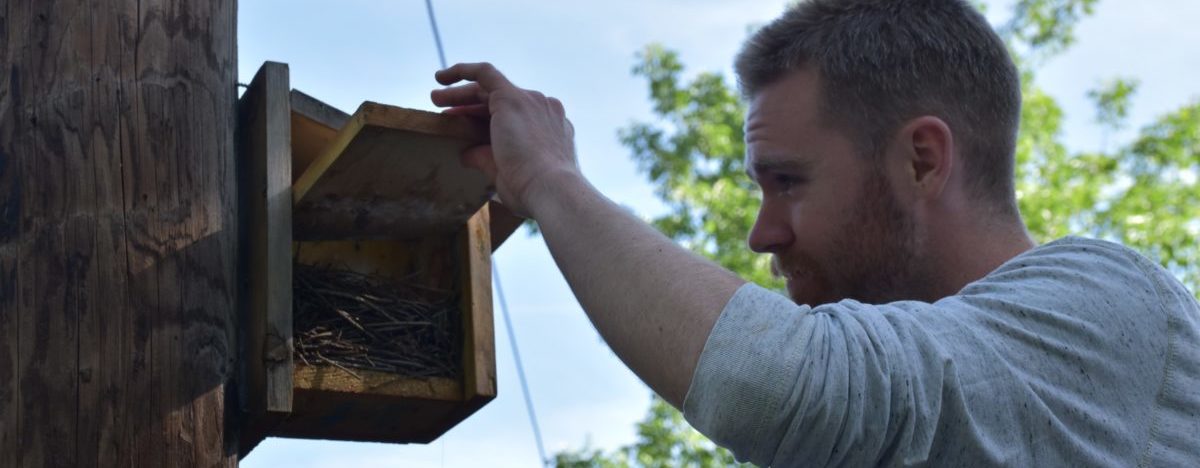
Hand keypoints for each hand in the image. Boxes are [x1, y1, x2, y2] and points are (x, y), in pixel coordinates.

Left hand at [431, 62, 581, 218]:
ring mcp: (531, 101)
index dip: (485, 121)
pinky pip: (485, 73)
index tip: (464, 129)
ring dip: (462, 94)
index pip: (514, 117)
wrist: (549, 188)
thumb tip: (466, 154)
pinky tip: (441, 77)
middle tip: (446, 113)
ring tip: (436, 99)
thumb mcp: (505, 173)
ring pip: (490, 88)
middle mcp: (544, 110)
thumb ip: (486, 159)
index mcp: (551, 129)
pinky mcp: (512, 97)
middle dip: (471, 106)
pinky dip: (463, 71)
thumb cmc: (533, 190)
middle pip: (501, 101)